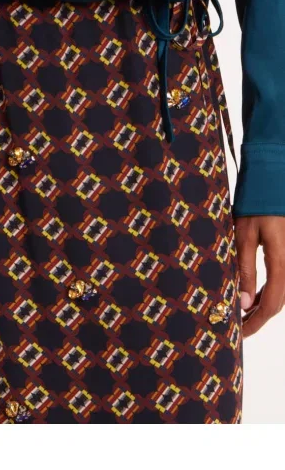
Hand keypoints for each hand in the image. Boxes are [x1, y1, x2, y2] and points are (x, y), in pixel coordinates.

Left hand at [235, 216, 284, 337]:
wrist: (273, 184)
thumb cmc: (256, 206)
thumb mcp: (243, 236)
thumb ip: (244, 269)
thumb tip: (242, 303)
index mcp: (281, 262)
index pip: (271, 304)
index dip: (255, 322)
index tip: (239, 333)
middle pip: (279, 302)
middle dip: (259, 317)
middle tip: (238, 327)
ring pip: (282, 293)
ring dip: (263, 305)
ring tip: (242, 314)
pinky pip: (282, 280)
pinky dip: (268, 291)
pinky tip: (253, 295)